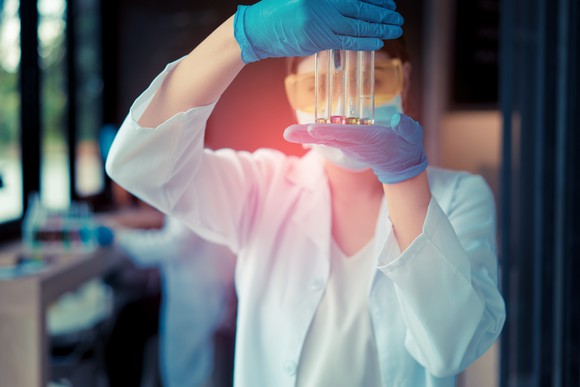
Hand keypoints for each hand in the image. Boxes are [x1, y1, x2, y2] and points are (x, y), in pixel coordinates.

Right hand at [234, 0, 403, 62]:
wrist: (258, 30)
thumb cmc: (277, 8)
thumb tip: (353, 2)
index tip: (389, 2)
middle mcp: (322, 7)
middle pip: (360, 10)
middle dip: (382, 14)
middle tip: (397, 17)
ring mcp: (321, 24)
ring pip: (357, 27)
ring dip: (379, 29)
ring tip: (394, 29)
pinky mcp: (318, 41)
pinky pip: (346, 42)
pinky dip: (364, 41)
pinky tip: (377, 41)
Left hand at [284, 113, 427, 183]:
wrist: (399, 164)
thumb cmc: (406, 147)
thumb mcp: (410, 137)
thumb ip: (407, 128)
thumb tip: (398, 120)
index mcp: (367, 140)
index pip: (345, 134)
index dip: (329, 131)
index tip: (312, 130)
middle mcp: (354, 143)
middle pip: (327, 137)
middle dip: (307, 135)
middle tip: (287, 133)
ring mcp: (349, 144)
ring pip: (324, 137)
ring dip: (306, 134)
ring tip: (288, 132)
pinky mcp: (347, 142)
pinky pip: (328, 136)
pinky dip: (314, 134)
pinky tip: (300, 131)